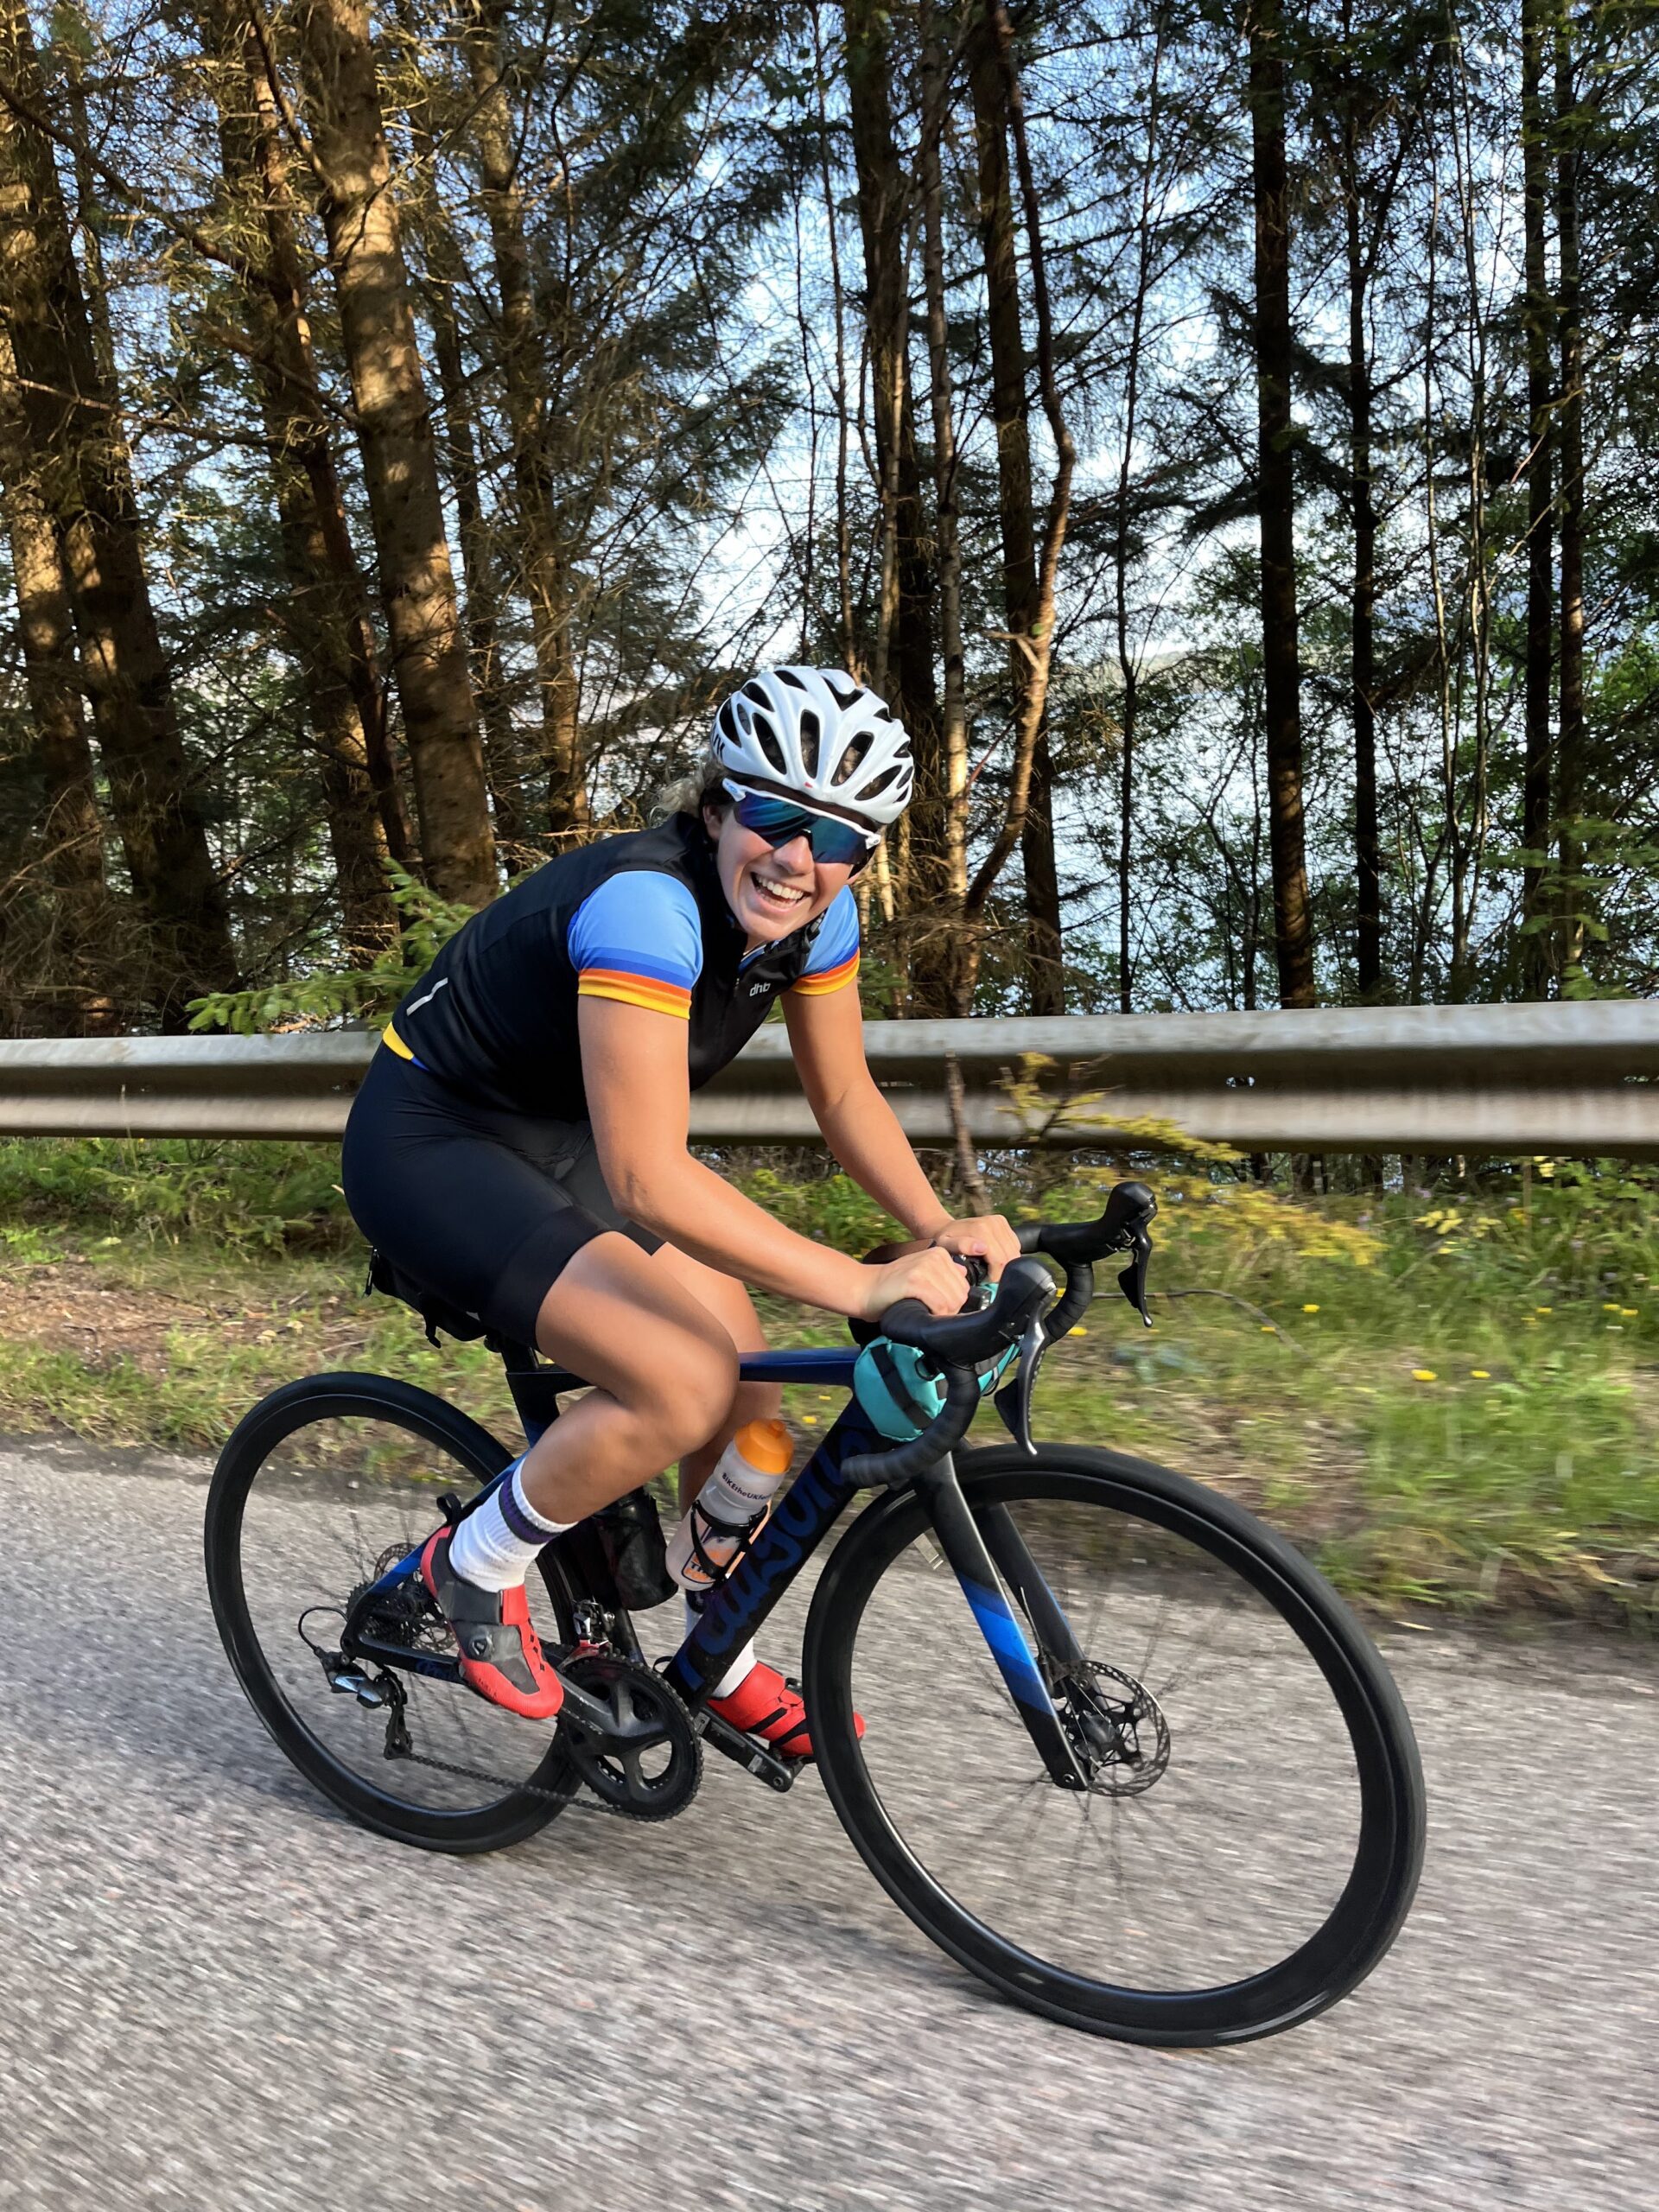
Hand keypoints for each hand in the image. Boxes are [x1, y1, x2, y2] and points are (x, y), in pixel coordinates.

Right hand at [857, 1244, 971, 1322]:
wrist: (864, 1288)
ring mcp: (925, 1268)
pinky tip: (920, 1312)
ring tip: (923, 1310)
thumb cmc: (893, 1286)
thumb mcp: (921, 1271)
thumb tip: (964, 1274)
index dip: (952, 1302)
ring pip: (953, 1301)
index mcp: (939, 1254)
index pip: (964, 1286)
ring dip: (941, 1314)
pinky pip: (940, 1305)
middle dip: (949, 1309)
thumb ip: (943, 1272)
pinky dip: (934, 1314)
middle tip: (928, 1311)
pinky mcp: (915, 1281)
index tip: (935, 1304)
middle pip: (961, 1295)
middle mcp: (935, 1257)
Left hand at [928, 1213, 1021, 1272]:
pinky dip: (1008, 1254)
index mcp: (981, 1229)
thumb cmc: (946, 1240)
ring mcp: (999, 1221)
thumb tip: (982, 1248)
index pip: (1000, 1260)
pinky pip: (1015, 1245)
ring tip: (990, 1267)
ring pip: (1015, 1252)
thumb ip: (962, 1246)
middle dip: (1001, 1271)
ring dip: (1005, 1263)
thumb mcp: (946, 1245)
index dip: (995, 1275)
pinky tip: (995, 1257)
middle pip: (1009, 1257)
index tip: (985, 1280)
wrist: (947, 1226)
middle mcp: (993, 1222)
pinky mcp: (1003, 1222)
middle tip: (988, 1275)